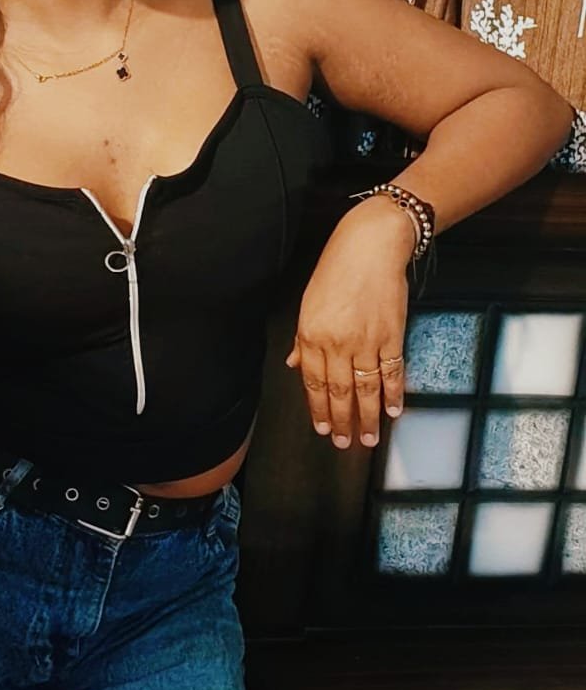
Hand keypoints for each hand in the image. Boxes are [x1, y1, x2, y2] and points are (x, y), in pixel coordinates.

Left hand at [286, 199, 412, 447]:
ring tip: (370, 439)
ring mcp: (366, 341)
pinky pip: (393, 372)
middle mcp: (337, 343)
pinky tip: (395, 411)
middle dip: (343, 422)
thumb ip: (304, 339)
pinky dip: (395, 394)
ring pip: (367, 389)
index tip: (323, 429)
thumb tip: (295, 365)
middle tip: (345, 443)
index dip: (319, 409)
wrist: (370, 246)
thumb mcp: (309, 303)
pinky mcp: (392, 335)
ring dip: (369, 417)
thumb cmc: (336, 270)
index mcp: (312, 335)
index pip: (314, 383)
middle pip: (339, 392)